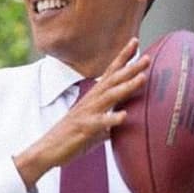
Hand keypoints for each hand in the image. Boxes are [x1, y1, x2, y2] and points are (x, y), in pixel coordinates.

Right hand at [13, 38, 149, 189]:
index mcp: (93, 99)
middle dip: (130, 68)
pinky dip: (112, 119)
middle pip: (112, 80)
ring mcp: (87, 114)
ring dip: (126, 86)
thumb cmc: (70, 139)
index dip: (122, 58)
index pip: (109, 73)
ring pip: (109, 96)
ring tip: (142, 78)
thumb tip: (121, 125)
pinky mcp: (84, 128)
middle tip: (147, 57)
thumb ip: (109, 124)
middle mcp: (91, 102)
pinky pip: (100, 123)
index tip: (135, 42)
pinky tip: (123, 116)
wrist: (46, 150)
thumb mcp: (94, 128)